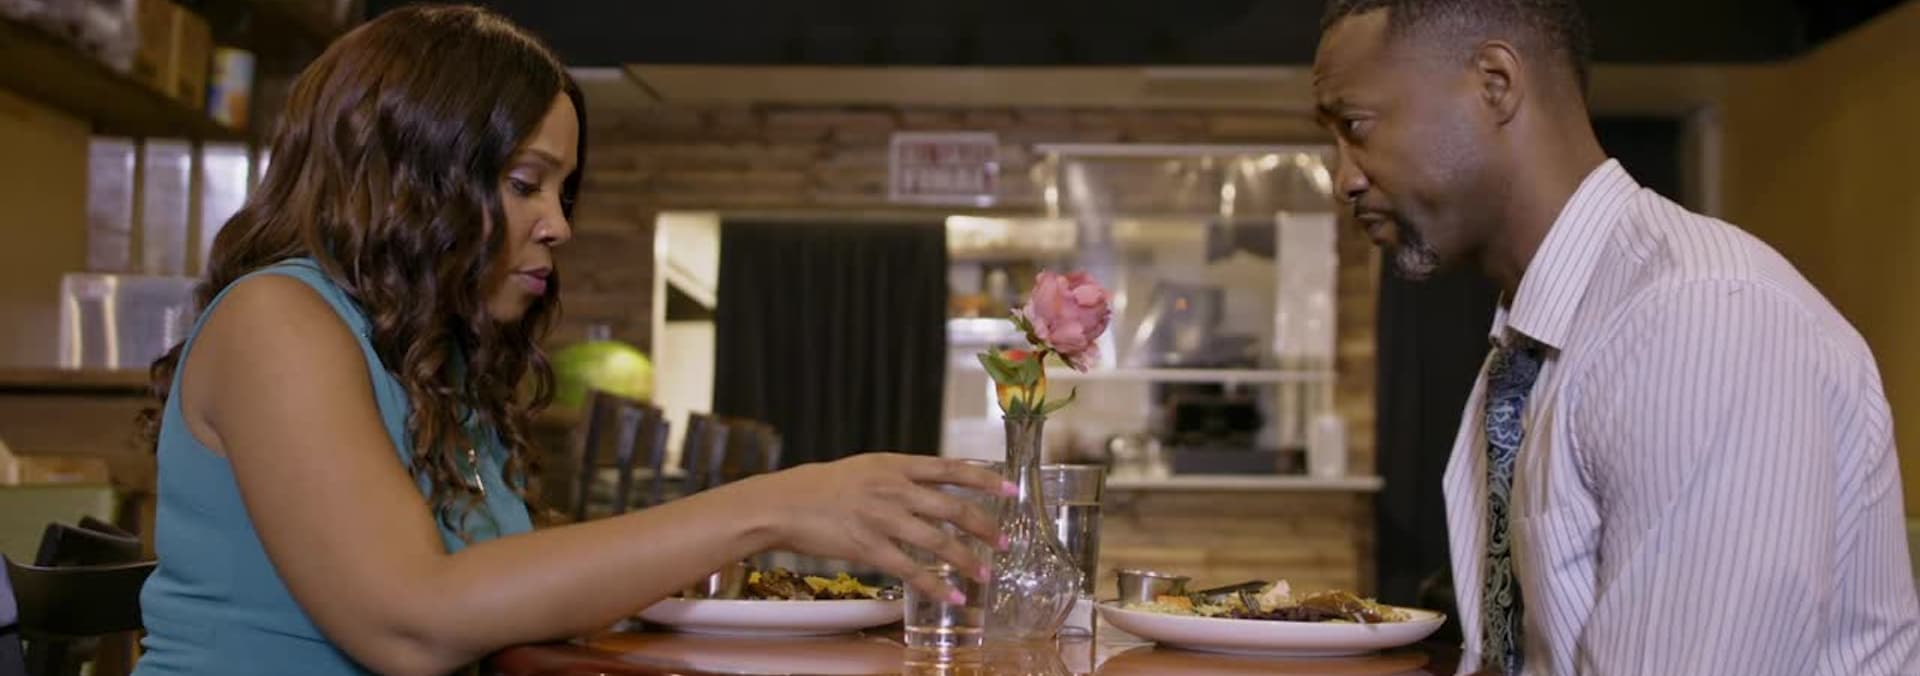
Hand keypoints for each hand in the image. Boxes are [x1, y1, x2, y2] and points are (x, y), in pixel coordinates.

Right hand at [746, 453, 1012, 602]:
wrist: (785, 504)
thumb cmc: (825, 487)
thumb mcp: (868, 469)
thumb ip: (902, 477)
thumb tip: (937, 489)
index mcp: (896, 465)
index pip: (951, 469)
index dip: (985, 478)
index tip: (1011, 488)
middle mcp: (894, 489)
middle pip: (952, 508)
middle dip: (984, 526)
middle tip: (1004, 542)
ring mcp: (883, 519)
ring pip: (937, 541)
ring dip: (967, 561)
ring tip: (986, 575)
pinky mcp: (869, 547)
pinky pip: (911, 570)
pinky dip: (935, 586)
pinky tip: (952, 596)